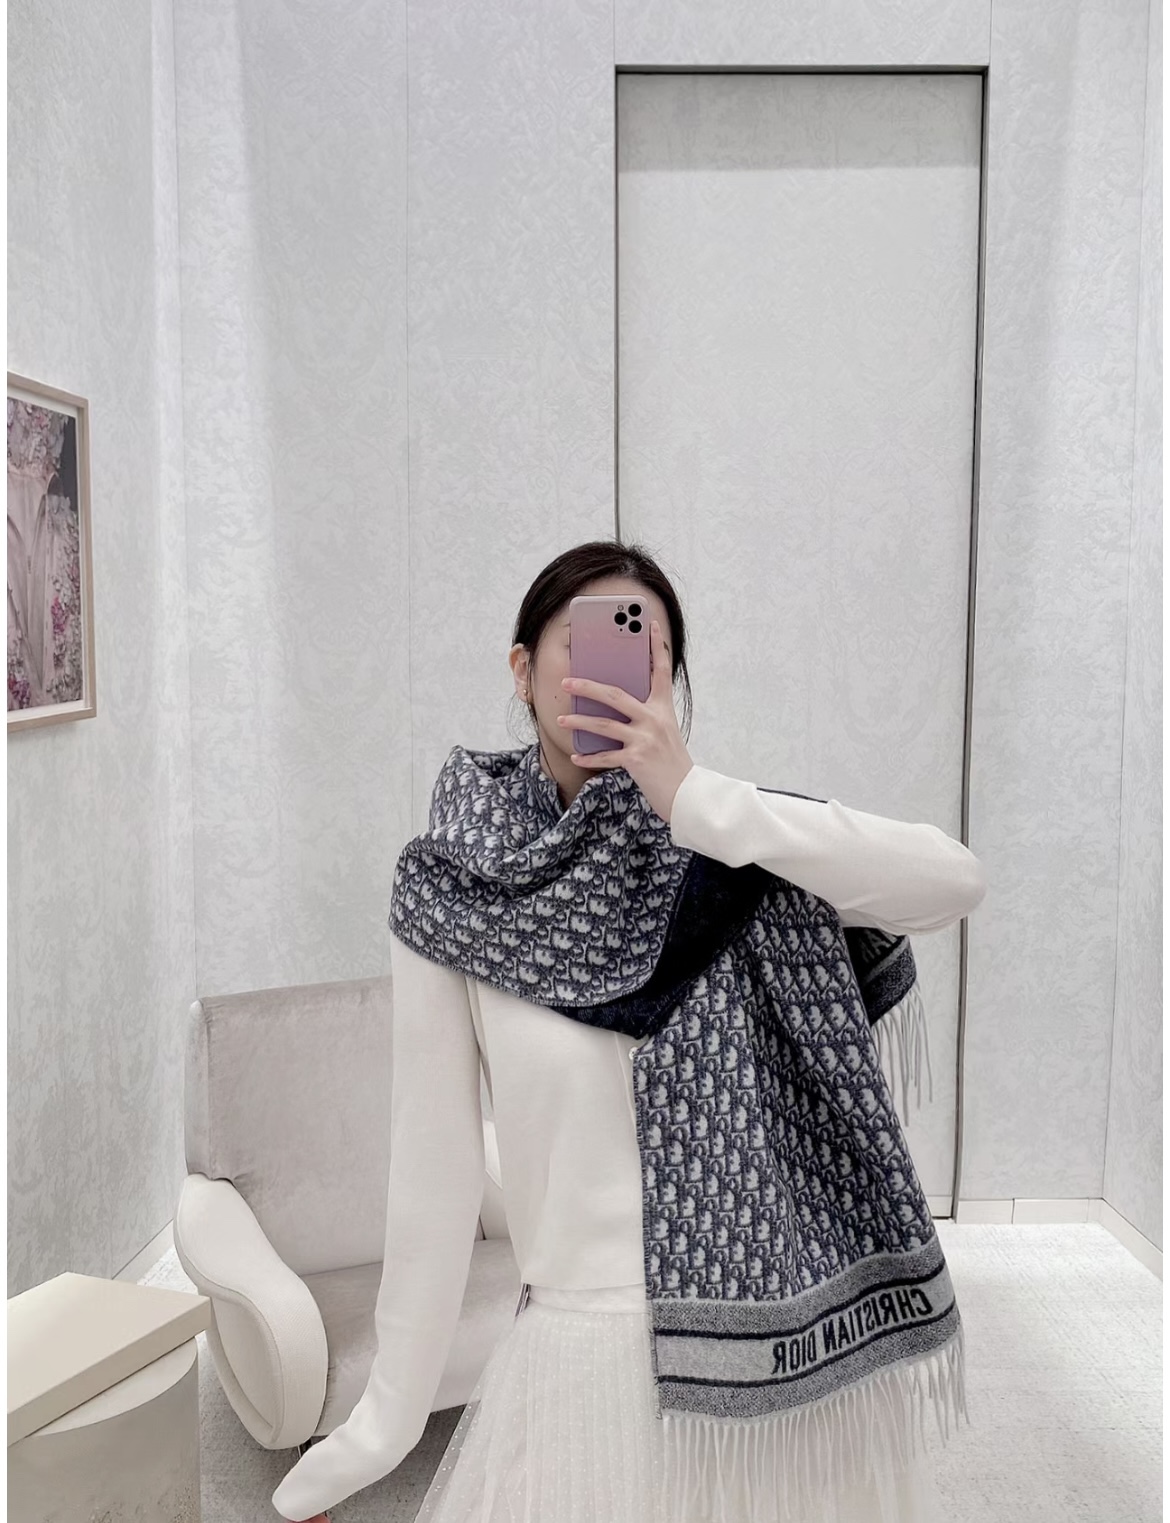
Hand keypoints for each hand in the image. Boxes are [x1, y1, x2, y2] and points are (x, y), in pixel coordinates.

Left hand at [558, 619, 693, 824]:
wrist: (687, 794)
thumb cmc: (673, 763)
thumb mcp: (665, 732)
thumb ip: (646, 716)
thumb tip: (615, 706)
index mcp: (664, 708)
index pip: (660, 670)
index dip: (654, 645)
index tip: (647, 623)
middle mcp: (654, 719)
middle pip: (616, 695)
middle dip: (588, 686)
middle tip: (567, 680)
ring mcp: (645, 739)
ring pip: (605, 724)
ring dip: (580, 720)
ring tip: (561, 718)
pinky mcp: (637, 759)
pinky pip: (606, 756)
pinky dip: (589, 757)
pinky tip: (576, 755)